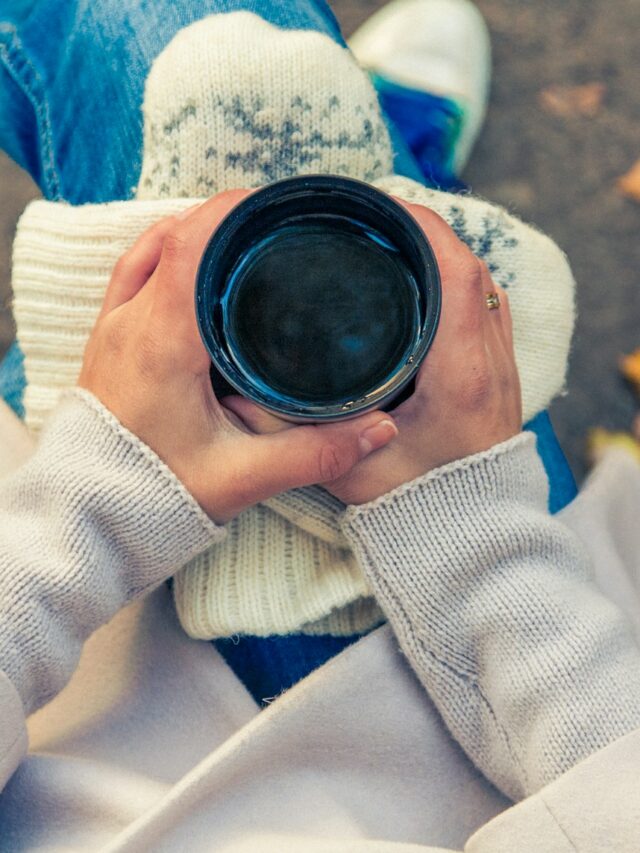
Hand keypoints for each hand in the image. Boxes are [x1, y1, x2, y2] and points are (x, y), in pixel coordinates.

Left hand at [78, 191, 397, 522]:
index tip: (276, 203)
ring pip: (150, 249)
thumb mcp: (243, 477)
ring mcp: (113, 328)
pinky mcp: (108, 341)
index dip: (233, 210)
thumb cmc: (156, 495)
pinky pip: (133, 273)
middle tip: (276, 222)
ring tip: (244, 237)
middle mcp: (131, 322)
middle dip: (226, 218)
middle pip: (175, 235)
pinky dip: (166, 254)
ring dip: (195, 233)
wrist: (93, 516)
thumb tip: (380, 428)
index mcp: (164, 341)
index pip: (192, 244)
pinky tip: (197, 265)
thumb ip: (315, 452)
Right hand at [223, 200, 521, 504]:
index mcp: (458, 374)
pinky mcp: (500, 375)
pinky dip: (457, 282)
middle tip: (372, 218)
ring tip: (391, 241)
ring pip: (482, 283)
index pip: (455, 272)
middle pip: (470, 265)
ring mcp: (501, 366)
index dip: (420, 226)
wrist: (473, 537)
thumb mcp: (347, 471)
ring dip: (441, 254)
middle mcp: (489, 360)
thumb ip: (294, 435)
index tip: (378, 206)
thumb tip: (239, 397)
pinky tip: (420, 284)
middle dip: (423, 229)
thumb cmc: (418, 508)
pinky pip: (488, 306)